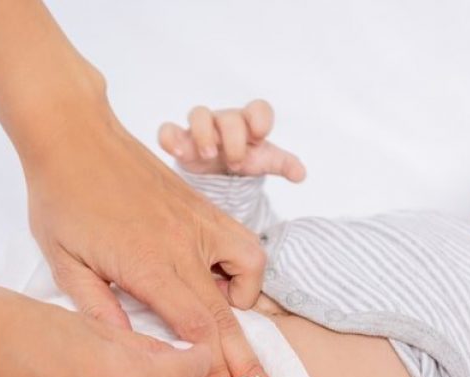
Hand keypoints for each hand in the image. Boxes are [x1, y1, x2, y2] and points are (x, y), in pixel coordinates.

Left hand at [26, 118, 266, 376]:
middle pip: (226, 312)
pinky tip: (216, 275)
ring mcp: (198, 221)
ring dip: (245, 301)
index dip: (214, 365)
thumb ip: (99, 311)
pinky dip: (243, 264)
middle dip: (243, 355)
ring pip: (250, 267)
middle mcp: (183, 244)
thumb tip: (131, 351)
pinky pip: (240, 240)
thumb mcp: (64, 264)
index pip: (196, 328)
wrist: (73, 135)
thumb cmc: (61, 198)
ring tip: (228, 319)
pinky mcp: (202, 205)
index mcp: (148, 266)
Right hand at [157, 99, 305, 181]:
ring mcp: (201, 128)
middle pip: (228, 117)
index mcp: (249, 122)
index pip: (258, 108)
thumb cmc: (244, 158)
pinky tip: (180, 153)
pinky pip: (168, 130)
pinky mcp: (180, 140)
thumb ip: (283, 164)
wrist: (219, 171)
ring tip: (209, 155)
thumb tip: (300, 174)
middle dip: (234, 140)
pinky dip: (171, 138)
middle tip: (236, 162)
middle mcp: (225, 120)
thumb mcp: (265, 162)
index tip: (260, 136)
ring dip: (204, 134)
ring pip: (198, 114)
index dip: (260, 118)